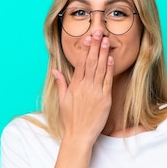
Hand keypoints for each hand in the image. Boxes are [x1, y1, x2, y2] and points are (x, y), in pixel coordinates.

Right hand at [52, 29, 113, 144]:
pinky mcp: (105, 100)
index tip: (88, 38)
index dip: (85, 49)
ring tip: (106, 40)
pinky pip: (107, 81)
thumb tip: (56, 71)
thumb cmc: (70, 120)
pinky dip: (109, 69)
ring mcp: (96, 93)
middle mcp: (85, 87)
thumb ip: (61, 84)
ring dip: (103, 54)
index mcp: (74, 86)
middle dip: (95, 46)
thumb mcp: (62, 101)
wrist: (79, 135)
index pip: (80, 63)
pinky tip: (110, 59)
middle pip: (90, 62)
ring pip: (100, 69)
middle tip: (98, 32)